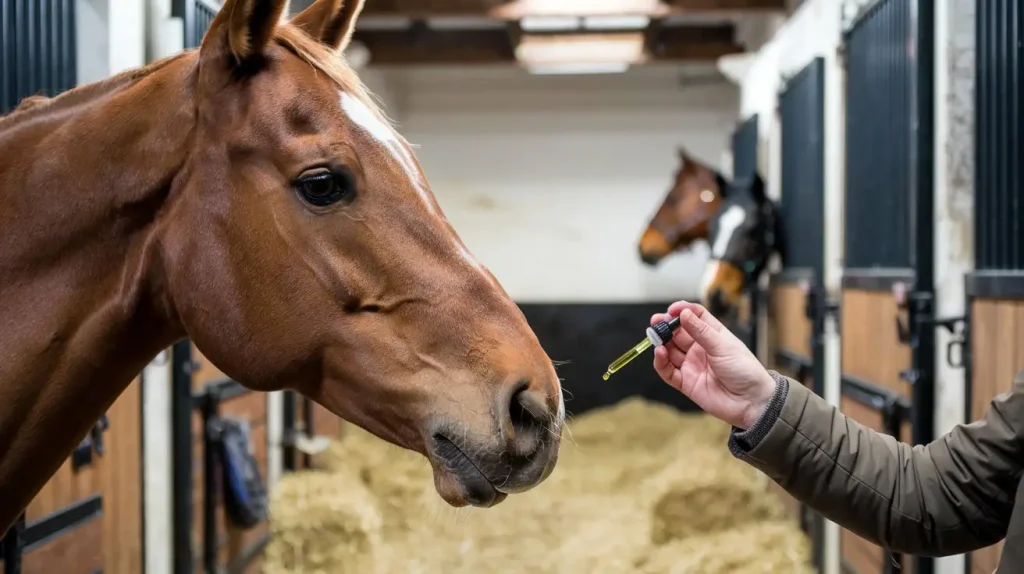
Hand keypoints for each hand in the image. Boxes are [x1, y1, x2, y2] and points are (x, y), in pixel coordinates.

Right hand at [651, 301, 776, 429]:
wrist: (751, 402)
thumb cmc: (744, 370)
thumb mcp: (723, 346)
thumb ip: (700, 331)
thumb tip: (683, 313)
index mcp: (712, 335)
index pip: (694, 317)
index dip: (683, 311)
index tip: (672, 309)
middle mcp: (700, 349)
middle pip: (678, 333)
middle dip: (666, 326)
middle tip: (656, 322)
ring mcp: (692, 365)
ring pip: (670, 351)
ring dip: (661, 344)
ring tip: (656, 339)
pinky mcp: (686, 382)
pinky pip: (668, 372)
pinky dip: (661, 363)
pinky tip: (660, 354)